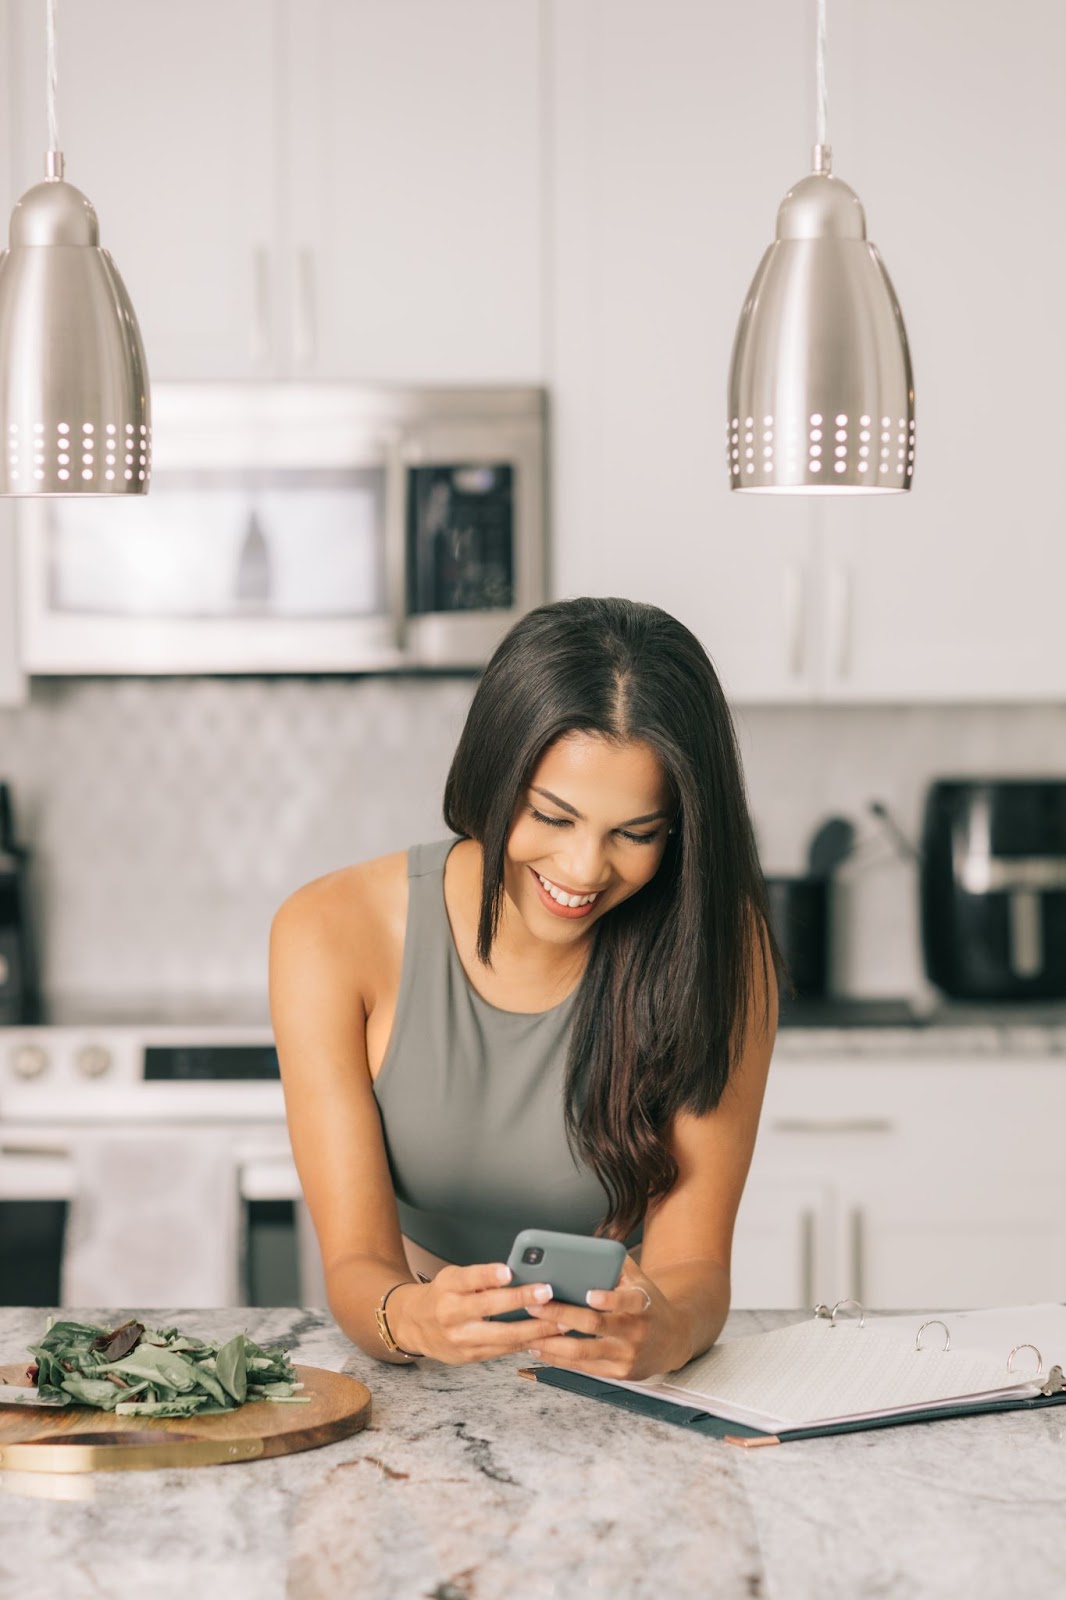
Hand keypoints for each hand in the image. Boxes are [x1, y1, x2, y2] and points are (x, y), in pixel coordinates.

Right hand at [391, 1262, 569, 1365]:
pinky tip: (547, 1339)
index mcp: (448, 1288)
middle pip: (489, 1308)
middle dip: (521, 1300)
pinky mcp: (470, 1357)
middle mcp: (452, 1315)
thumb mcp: (453, 1278)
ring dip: (535, 1329)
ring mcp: (461, 1340)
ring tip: (561, 1322)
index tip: (508, 1270)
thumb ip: (480, 1279)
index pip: (469, 1279)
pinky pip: (503, 1351)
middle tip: (548, 1293)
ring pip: (502, 1336)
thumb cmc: (442, 1295)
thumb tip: (520, 1275)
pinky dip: (527, 1344)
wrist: (413, 1326)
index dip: (488, 1276)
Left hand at [523, 1256, 690, 1380]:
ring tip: (528, 1330)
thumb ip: (616, 1264)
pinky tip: (539, 1348)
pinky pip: (583, 1367)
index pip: (627, 1300)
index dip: (608, 1299)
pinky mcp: (617, 1373)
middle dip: (560, 1314)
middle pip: (594, 1325)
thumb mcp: (640, 1280)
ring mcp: (626, 1355)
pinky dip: (558, 1358)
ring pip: (583, 1351)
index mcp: (642, 1304)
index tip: (588, 1293)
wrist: (673, 1341)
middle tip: (534, 1303)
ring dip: (552, 1341)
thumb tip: (584, 1248)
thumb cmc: (648, 1304)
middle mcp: (636, 1331)